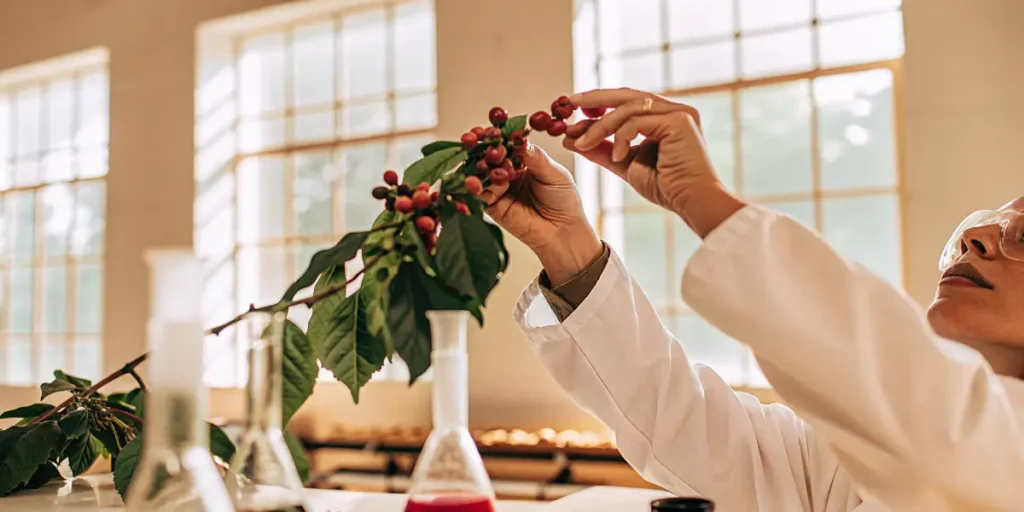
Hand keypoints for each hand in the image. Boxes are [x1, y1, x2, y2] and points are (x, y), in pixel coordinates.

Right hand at [482, 144, 602, 285]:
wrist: (563, 232)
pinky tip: (476, 182)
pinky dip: (476, 188)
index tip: (492, 130)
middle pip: (490, 156)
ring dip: (477, 166)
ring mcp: (498, 189)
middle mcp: (508, 172)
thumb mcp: (554, 173)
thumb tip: (518, 139)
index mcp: (523, 160)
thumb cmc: (564, 201)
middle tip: (476, 139)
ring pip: (482, 174)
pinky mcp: (492, 207)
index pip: (507, 144)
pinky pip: (480, 195)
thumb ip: (535, 157)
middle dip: (482, 148)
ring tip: (479, 162)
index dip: (499, 136)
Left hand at [565, 88, 744, 237]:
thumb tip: (572, 139)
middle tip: (566, 105)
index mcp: (663, 116)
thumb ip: (602, 150)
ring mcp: (679, 112)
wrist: (691, 202)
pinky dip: (621, 137)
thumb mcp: (625, 164)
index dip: (598, 101)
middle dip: (593, 100)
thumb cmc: (666, 187)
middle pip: (625, 96)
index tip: (571, 108)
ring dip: (600, 125)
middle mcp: (673, 109)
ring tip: (582, 143)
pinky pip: (637, 121)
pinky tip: (617, 156)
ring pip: (628, 108)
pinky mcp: (679, 121)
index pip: (626, 101)